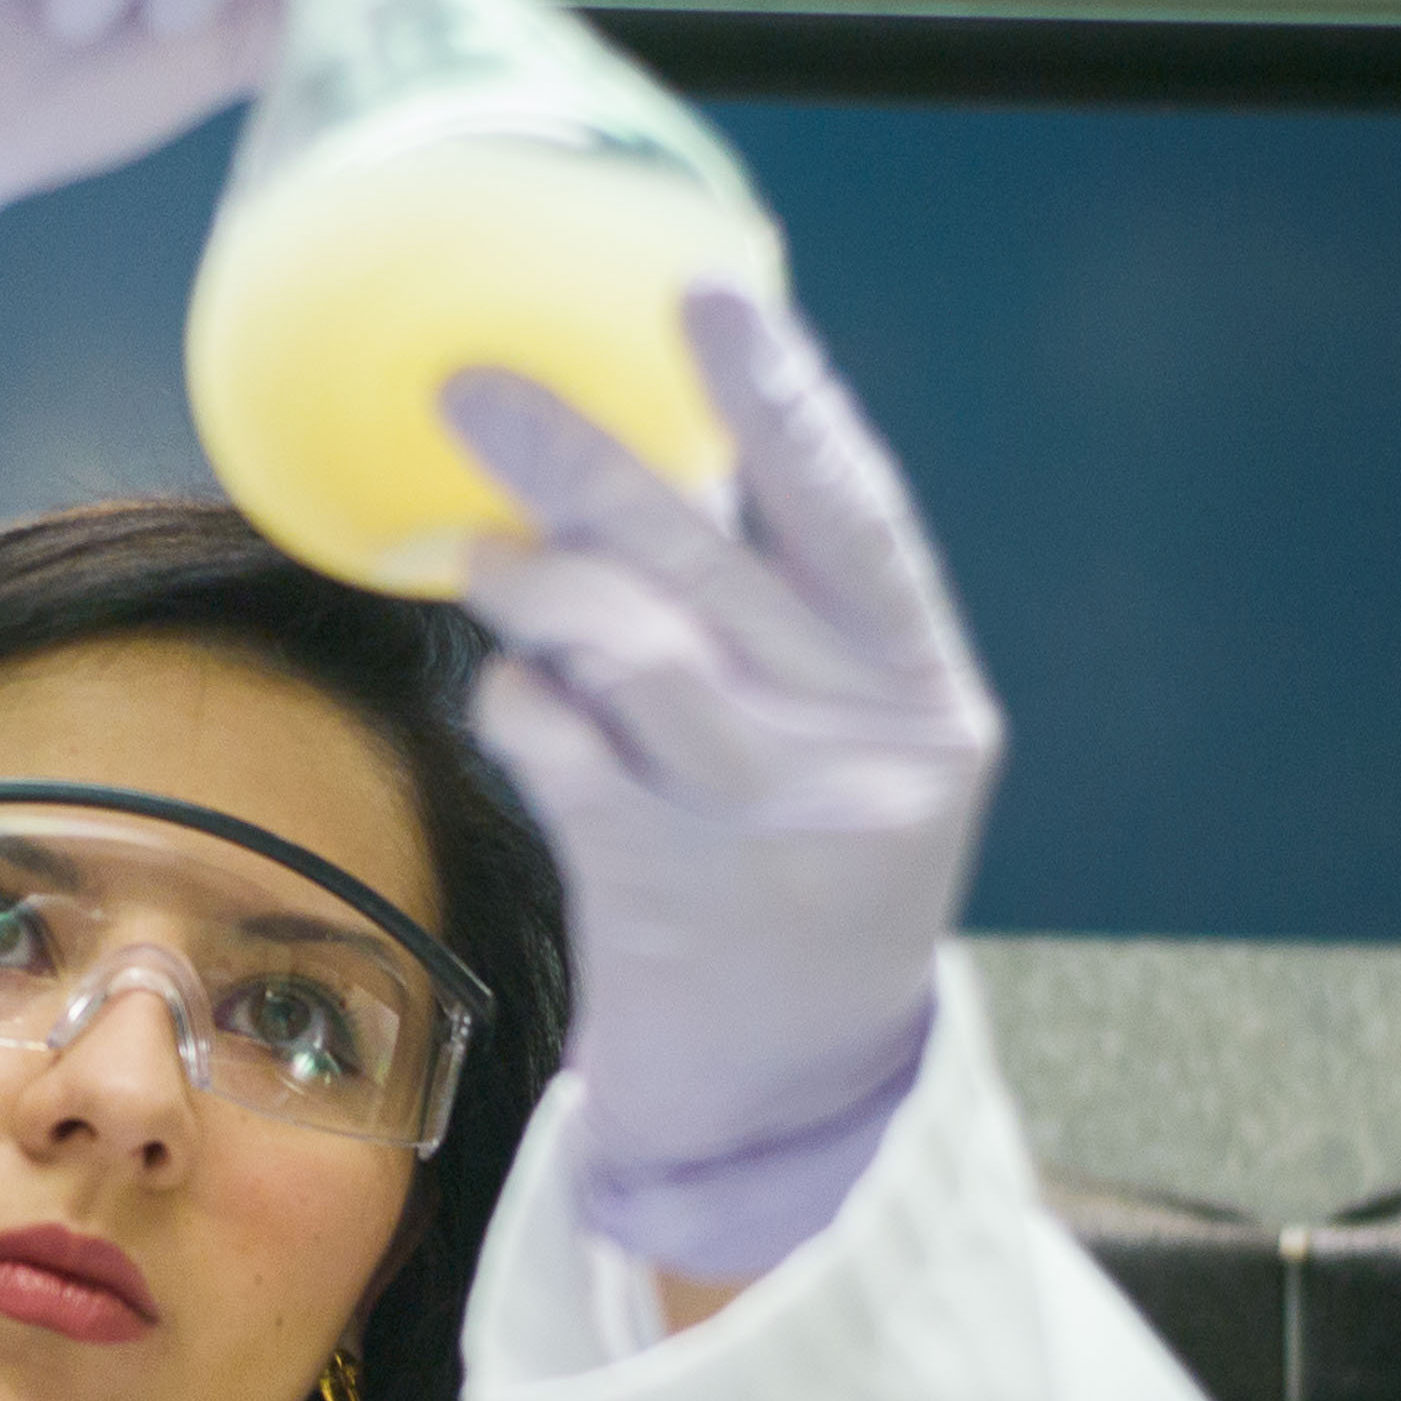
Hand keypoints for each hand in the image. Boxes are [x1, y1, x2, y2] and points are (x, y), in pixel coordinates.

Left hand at [447, 290, 1003, 1284]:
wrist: (794, 1106)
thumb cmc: (799, 897)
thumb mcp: (845, 761)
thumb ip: (782, 631)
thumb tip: (659, 456)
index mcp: (926, 698)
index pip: (856, 516)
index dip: (781, 399)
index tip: (708, 294)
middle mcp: (869, 752)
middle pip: (713, 565)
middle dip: (583, 461)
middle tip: (473, 388)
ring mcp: (773, 824)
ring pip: (633, 647)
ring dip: (533, 582)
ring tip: (474, 549)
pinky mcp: (674, 892)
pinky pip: (567, 753)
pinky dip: (522, 704)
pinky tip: (508, 693)